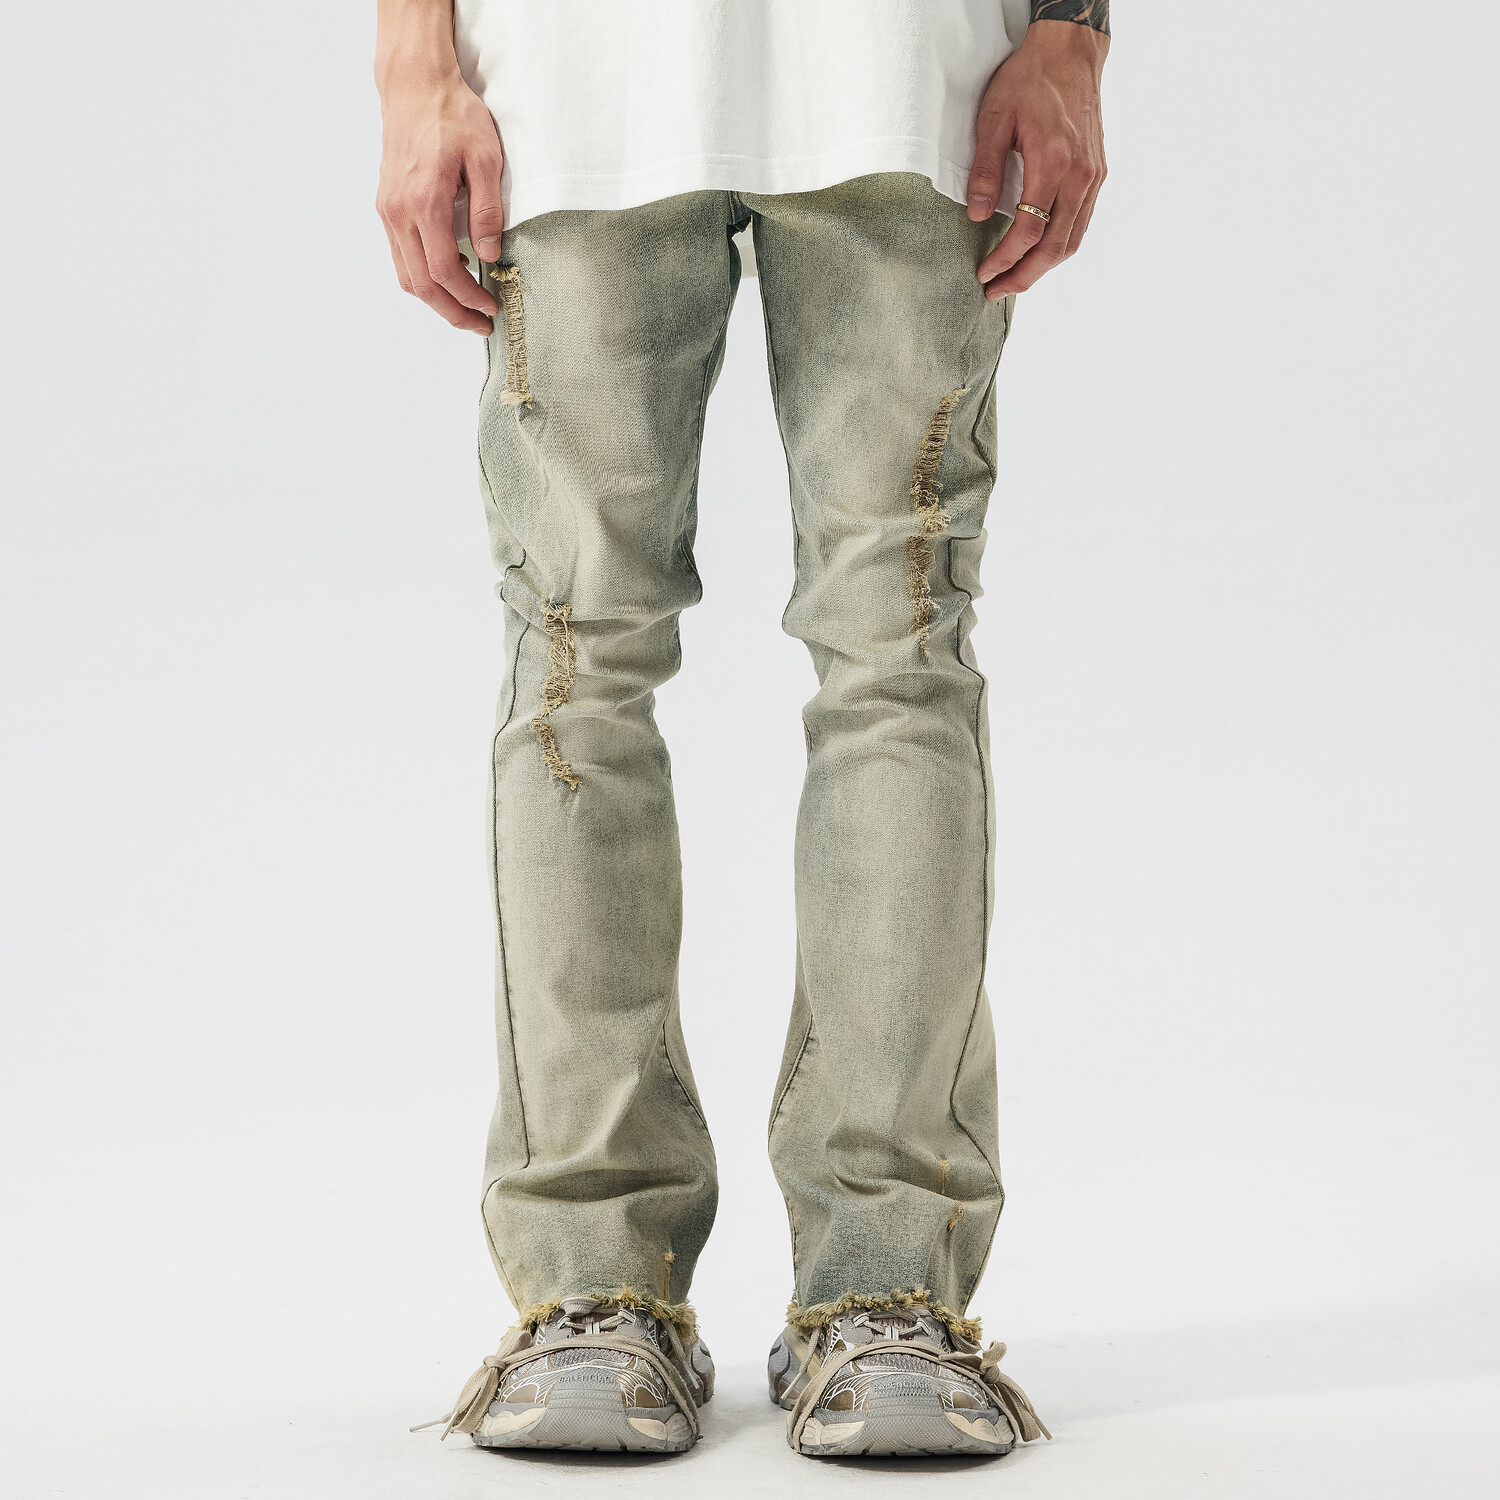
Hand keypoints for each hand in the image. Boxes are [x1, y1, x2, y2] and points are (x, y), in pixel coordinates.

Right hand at [376, 64, 503, 333]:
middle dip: (451, 311)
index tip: (490, 308)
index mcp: (423, 202)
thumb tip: (489, 254)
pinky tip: (449, 275)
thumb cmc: (452, 115)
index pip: (442, 271)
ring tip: (466, 306)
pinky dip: (423, 275)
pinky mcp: (387, 205)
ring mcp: (388, 210)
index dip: (467, 297)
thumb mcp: (485, 159)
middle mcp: (398, 211)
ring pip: (406, 274)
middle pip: (419, 283)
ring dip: (436, 298)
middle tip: (480, 324)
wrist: (414, 84)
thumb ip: (488, 211)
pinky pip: (401, 255)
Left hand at [968, 21, 1108, 298]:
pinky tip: (1037, 253)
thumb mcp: (994, 118)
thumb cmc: (1030, 80)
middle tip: (996, 291)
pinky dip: (1059, 246)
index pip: (1029, 231)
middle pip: (1055, 248)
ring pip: (1072, 241)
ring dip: (1043, 267)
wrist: (1070, 53)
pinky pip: (1081, 224)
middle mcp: (1080, 176)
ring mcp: (1093, 177)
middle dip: (1024, 276)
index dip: (1005, 259)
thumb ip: (985, 169)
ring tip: (1014, 279)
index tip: (983, 273)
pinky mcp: (1098, 174)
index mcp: (1054, 163)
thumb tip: (977, 215)